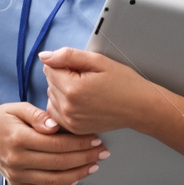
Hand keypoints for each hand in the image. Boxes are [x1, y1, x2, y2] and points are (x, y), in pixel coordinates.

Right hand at [0, 101, 107, 184]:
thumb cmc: (4, 117)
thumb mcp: (19, 108)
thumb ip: (37, 115)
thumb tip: (54, 125)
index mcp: (18, 138)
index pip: (56, 144)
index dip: (79, 143)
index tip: (95, 139)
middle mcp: (16, 160)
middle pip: (59, 163)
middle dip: (85, 158)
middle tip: (102, 152)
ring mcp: (16, 175)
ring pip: (53, 180)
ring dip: (77, 175)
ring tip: (93, 166)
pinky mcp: (16, 183)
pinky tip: (74, 180)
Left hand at [38, 47, 152, 136]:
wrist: (140, 107)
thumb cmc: (123, 83)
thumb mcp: (98, 61)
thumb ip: (67, 55)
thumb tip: (44, 56)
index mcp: (72, 88)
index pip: (49, 68)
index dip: (65, 63)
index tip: (82, 68)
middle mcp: (68, 107)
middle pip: (49, 82)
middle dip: (63, 76)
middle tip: (87, 79)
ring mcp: (70, 120)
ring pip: (51, 96)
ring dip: (62, 90)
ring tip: (85, 91)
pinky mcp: (73, 128)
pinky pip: (55, 111)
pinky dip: (63, 104)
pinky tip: (80, 101)